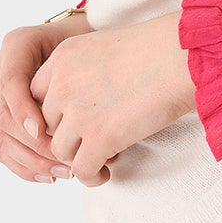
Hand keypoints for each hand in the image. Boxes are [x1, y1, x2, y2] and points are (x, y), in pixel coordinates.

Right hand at [0, 13, 91, 183]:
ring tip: (66, 172)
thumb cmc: (92, 41)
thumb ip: (75, 68)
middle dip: (36, 145)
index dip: (23, 109)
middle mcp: (0, 67)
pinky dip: (26, 166)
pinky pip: (5, 148)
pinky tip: (50, 176)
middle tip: (68, 162)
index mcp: (16, 44)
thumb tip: (75, 116)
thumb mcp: (88, 43)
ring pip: (3, 137)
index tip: (42, 131)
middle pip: (6, 116)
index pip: (10, 81)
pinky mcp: (3, 115)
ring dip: (34, 161)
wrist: (86, 42)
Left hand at [28, 10, 197, 186]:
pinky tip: (105, 173)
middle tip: (91, 142)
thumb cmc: (160, 48)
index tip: (76, 121)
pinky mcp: (99, 137)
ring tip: (102, 159)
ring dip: (78, 158)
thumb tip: (86, 102)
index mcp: (63, 56)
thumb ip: (86, 69)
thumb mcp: (107, 46)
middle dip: (67, 136)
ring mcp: (79, 112)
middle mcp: (63, 83)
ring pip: (60, 150)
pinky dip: (91, 176)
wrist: (184, 55)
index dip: (56, 113)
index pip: (37, 95)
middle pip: (46, 124)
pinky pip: (81, 169)